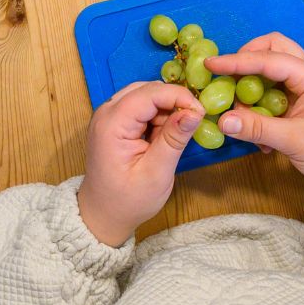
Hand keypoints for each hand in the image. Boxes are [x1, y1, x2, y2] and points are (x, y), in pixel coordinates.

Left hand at [77, 81, 203, 246]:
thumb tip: (194, 112)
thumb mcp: (156, 173)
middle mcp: (106, 112)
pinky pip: (140, 105)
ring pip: (145, 95)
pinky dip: (155, 117)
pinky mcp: (113, 120)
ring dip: (164, 111)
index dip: (179, 97)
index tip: (201, 113)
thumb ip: (174, 139)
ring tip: (169, 140)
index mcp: (112, 124)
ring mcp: (107, 114)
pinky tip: (159, 138)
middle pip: (147, 90)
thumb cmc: (128, 200)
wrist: (102, 215)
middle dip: (172, 104)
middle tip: (188, 128)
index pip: (150, 93)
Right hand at [206, 33, 303, 200]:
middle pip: (274, 50)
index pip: (268, 59)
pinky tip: (259, 137)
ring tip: (242, 115)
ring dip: (253, 88)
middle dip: (248, 60)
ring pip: (272, 73)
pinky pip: (275, 96)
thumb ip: (258, 129)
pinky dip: (262, 108)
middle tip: (227, 78)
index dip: (237, 61)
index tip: (210, 64)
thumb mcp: (295, 142)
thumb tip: (223, 120)